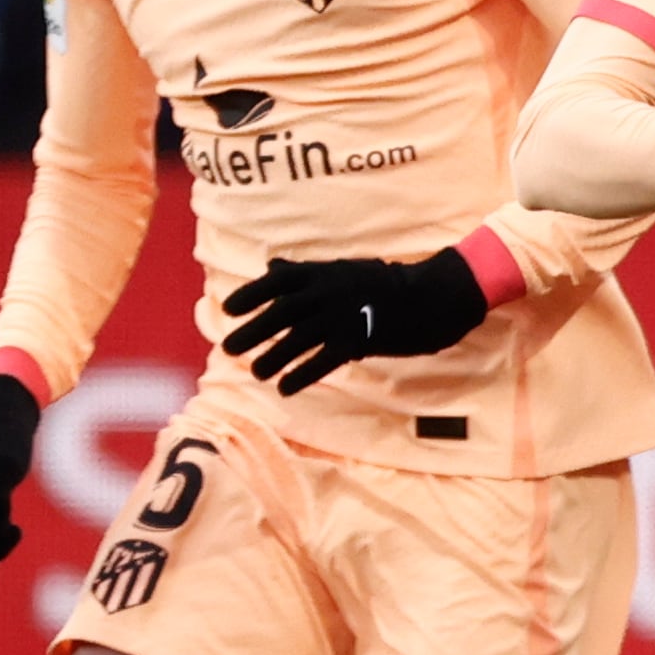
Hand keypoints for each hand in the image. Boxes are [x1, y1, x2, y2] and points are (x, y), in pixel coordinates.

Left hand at [220, 248, 492, 395]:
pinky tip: (285, 388)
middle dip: (252, 331)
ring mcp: (343, 317)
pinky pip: (322, 361)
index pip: (278, 282)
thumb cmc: (382, 283)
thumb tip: (271, 266)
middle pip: (281, 313)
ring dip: (273, 357)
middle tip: (229, 348)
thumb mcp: (342, 269)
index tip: (228, 308)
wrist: (426, 299)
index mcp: (324, 273)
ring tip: (256, 371)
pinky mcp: (358, 341)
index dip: (251, 295)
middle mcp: (329, 293)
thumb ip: (305, 271)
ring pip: (298, 340)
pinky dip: (301, 375)